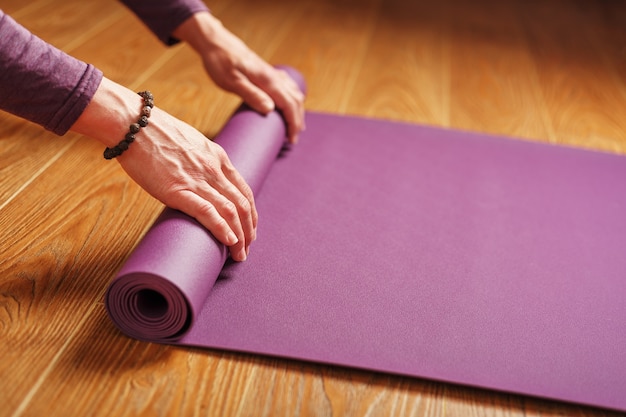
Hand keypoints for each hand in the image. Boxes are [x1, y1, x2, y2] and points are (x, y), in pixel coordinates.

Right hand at [72, 78, 255, 261]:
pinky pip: (208, 212)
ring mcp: (198, 180)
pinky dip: (222, 229)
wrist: (133, 124)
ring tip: (240, 254)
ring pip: (231, 212)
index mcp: (218, 157)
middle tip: (248, 248)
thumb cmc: (155, 133)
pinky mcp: (178, 190)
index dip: (251, 214)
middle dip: (249, 230)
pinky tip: (229, 242)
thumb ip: (200, 161)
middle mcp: (214, 170)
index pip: (245, 190)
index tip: (250, 229)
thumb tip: (198, 179)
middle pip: (243, 205)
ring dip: (240, 237)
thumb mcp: (190, 143)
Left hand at [173, 12, 304, 143]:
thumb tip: (270, 110)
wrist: (215, 42)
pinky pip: (287, 85)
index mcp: (267, 80)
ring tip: (294, 125)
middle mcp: (273, 76)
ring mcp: (271, 73)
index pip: (289, 105)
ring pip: (293, 92)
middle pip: (295, 100)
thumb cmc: (219, 62)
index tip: (291, 140)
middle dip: (297, 120)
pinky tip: (289, 102)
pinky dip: (293, 97)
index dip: (293, 123)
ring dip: (297, 110)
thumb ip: (251, 94)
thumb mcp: (231, 81)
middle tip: (292, 139)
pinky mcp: (266, 71)